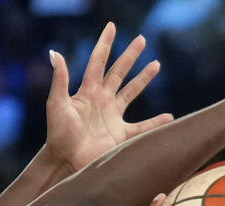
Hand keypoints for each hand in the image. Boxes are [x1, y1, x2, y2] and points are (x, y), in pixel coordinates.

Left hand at [47, 22, 173, 171]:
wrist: (65, 161)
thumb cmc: (58, 133)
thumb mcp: (56, 104)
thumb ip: (59, 79)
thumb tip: (54, 52)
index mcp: (88, 91)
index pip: (98, 62)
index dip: (105, 44)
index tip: (112, 27)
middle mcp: (102, 100)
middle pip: (119, 72)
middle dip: (130, 56)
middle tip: (141, 39)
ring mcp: (112, 117)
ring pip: (132, 92)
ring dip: (143, 79)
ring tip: (156, 64)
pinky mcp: (120, 135)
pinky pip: (142, 128)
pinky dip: (156, 123)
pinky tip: (169, 117)